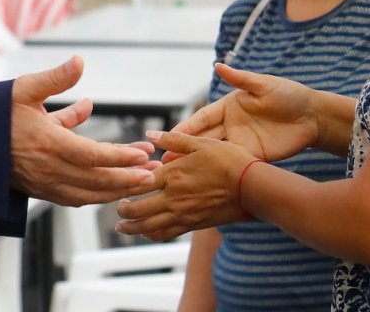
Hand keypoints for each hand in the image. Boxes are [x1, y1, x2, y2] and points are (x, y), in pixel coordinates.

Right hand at [10, 56, 158, 205]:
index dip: (120, 157)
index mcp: (46, 143)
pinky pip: (73, 199)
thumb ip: (56, 78)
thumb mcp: (24, 88)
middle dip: (127, 178)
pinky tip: (111, 189)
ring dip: (116, 190)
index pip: (93, 155)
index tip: (143, 153)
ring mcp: (43, 184)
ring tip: (139, 182)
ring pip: (87, 194)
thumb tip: (80, 61)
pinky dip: (96, 196)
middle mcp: (47, 168)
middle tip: (153, 173)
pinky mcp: (39, 191)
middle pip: (96, 181)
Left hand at [115, 131, 256, 240]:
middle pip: (137, 209)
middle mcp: (172, 198)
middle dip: (123, 210)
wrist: (252, 187)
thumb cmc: (229, 161)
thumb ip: (173, 138)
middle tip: (117, 208)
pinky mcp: (192, 225)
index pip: (137, 182)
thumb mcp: (201, 143)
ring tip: (122, 227)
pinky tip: (147, 232)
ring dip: (132, 228)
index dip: (123, 184)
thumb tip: (150, 134)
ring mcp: (182, 214)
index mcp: (172, 175)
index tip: (117, 184)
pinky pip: (166, 234)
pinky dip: (152, 235)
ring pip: (148, 226)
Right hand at [161, 64, 320, 163]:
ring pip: (213, 155)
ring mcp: (241, 143)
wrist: (314, 117)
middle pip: (203, 139)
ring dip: (196, 163)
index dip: (184, 128)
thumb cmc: (290, 95)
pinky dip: (218, 172)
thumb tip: (219, 65)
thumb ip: (241, 78)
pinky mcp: (253, 156)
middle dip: (183, 149)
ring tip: (176, 174)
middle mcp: (230, 126)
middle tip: (162, 161)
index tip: (165, 137)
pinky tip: (204, 181)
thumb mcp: (265, 85)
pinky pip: (232, 164)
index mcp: (228, 107)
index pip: (201, 119)